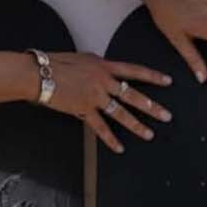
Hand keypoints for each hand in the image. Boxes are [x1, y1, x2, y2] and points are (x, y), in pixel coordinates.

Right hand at [38, 51, 174, 153]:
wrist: (38, 74)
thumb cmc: (55, 63)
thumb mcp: (82, 58)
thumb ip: (97, 66)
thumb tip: (106, 71)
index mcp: (104, 66)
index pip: (134, 71)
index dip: (152, 76)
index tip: (168, 81)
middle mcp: (103, 81)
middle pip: (132, 95)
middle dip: (151, 106)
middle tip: (167, 115)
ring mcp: (95, 96)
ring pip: (121, 113)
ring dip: (136, 125)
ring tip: (149, 134)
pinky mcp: (84, 109)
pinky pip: (100, 127)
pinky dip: (110, 139)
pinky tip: (119, 147)